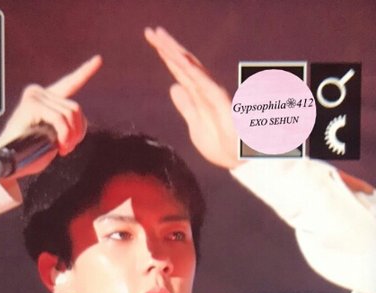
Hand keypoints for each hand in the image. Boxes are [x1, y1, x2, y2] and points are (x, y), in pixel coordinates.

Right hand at [0, 55, 101, 179]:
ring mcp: (34, 96)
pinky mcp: (31, 105)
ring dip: (71, 137)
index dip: (85, 72)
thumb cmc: (29, 152)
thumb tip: (79, 125)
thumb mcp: (53, 137)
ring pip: (70, 113)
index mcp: (46, 98)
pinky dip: (65, 135)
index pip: (70, 83)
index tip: (98, 60)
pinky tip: (59, 147)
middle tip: (68, 148)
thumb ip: (66, 126)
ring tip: (63, 149)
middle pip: (75, 108)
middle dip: (78, 132)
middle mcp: (39, 92)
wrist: (8, 161)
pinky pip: (60, 119)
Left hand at [145, 27, 240, 168]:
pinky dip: (192, 71)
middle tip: (150, 31)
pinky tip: (179, 60)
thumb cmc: (223, 145)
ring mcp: (213, 94)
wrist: (240, 162)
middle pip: (183, 64)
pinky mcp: (221, 103)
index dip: (166, 55)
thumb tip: (174, 87)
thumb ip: (186, 106)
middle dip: (166, 47)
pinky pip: (203, 84)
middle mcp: (206, 89)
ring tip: (159, 37)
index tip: (152, 38)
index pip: (179, 71)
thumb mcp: (196, 125)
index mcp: (199, 95)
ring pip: (191, 68)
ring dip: (175, 52)